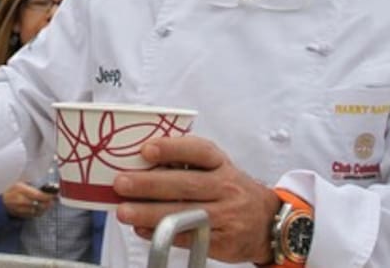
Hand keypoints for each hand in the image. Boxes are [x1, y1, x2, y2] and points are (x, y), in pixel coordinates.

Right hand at [1, 182, 54, 218]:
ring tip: (50, 204)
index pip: (39, 195)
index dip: (49, 196)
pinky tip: (42, 208)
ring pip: (39, 211)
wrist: (0, 201)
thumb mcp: (19, 181)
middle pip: (40, 204)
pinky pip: (34, 215)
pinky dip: (40, 212)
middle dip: (49, 202)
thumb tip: (45, 185)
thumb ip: (31, 183)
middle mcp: (21, 200)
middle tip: (55, 199)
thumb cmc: (11, 189)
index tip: (55, 194)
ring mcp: (21, 209)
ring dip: (46, 208)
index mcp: (21, 189)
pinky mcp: (21, 215)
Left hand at [112, 136, 279, 264]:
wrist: (267, 221)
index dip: (172, 149)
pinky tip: (141, 229)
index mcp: (220, 163)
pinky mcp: (222, 241)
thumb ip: (185, 163)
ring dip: (150, 213)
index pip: (198, 151)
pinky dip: (162, 233)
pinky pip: (188, 237)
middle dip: (150, 184)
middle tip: (121, 183)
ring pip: (185, 213)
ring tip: (124, 211)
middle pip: (186, 184)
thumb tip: (139, 163)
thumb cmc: (230, 189)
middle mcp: (225, 187)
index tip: (146, 150)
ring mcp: (225, 215)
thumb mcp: (216, 167)